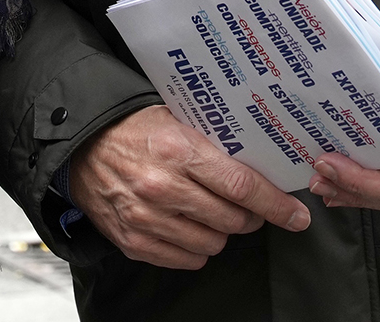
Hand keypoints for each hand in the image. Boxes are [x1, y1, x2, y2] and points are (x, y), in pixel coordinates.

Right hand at [68, 105, 311, 268]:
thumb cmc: (134, 129)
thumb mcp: (176, 120)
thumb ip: (214, 145)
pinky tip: (188, 227)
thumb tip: (263, 166)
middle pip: (232, 220)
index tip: (297, 215)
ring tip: (211, 213)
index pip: (241, 186)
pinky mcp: (133, 242)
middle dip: (250, 217)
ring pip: (213, 245)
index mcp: (178, 151)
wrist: (81, 147)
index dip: (276, 205)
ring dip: (221, 233)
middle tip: (249, 207)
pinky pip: (185, 260)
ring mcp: (146, 219)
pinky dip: (195, 249)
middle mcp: (163, 188)